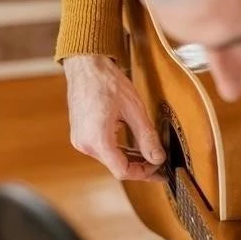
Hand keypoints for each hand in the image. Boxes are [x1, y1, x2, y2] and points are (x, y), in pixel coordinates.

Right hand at [63, 55, 165, 180]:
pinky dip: (120, 151)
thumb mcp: (134, 110)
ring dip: (131, 159)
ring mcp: (81, 140)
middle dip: (140, 167)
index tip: (159, 169)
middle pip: (117, 167)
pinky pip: (104, 150)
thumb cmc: (107, 82)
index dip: (144, 174)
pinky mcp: (81, 135)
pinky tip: (135, 147)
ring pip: (111, 160)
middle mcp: (85, 144)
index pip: (123, 171)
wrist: (86, 66)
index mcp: (97, 140)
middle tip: (159, 164)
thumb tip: (158, 158)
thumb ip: (147, 137)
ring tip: (150, 156)